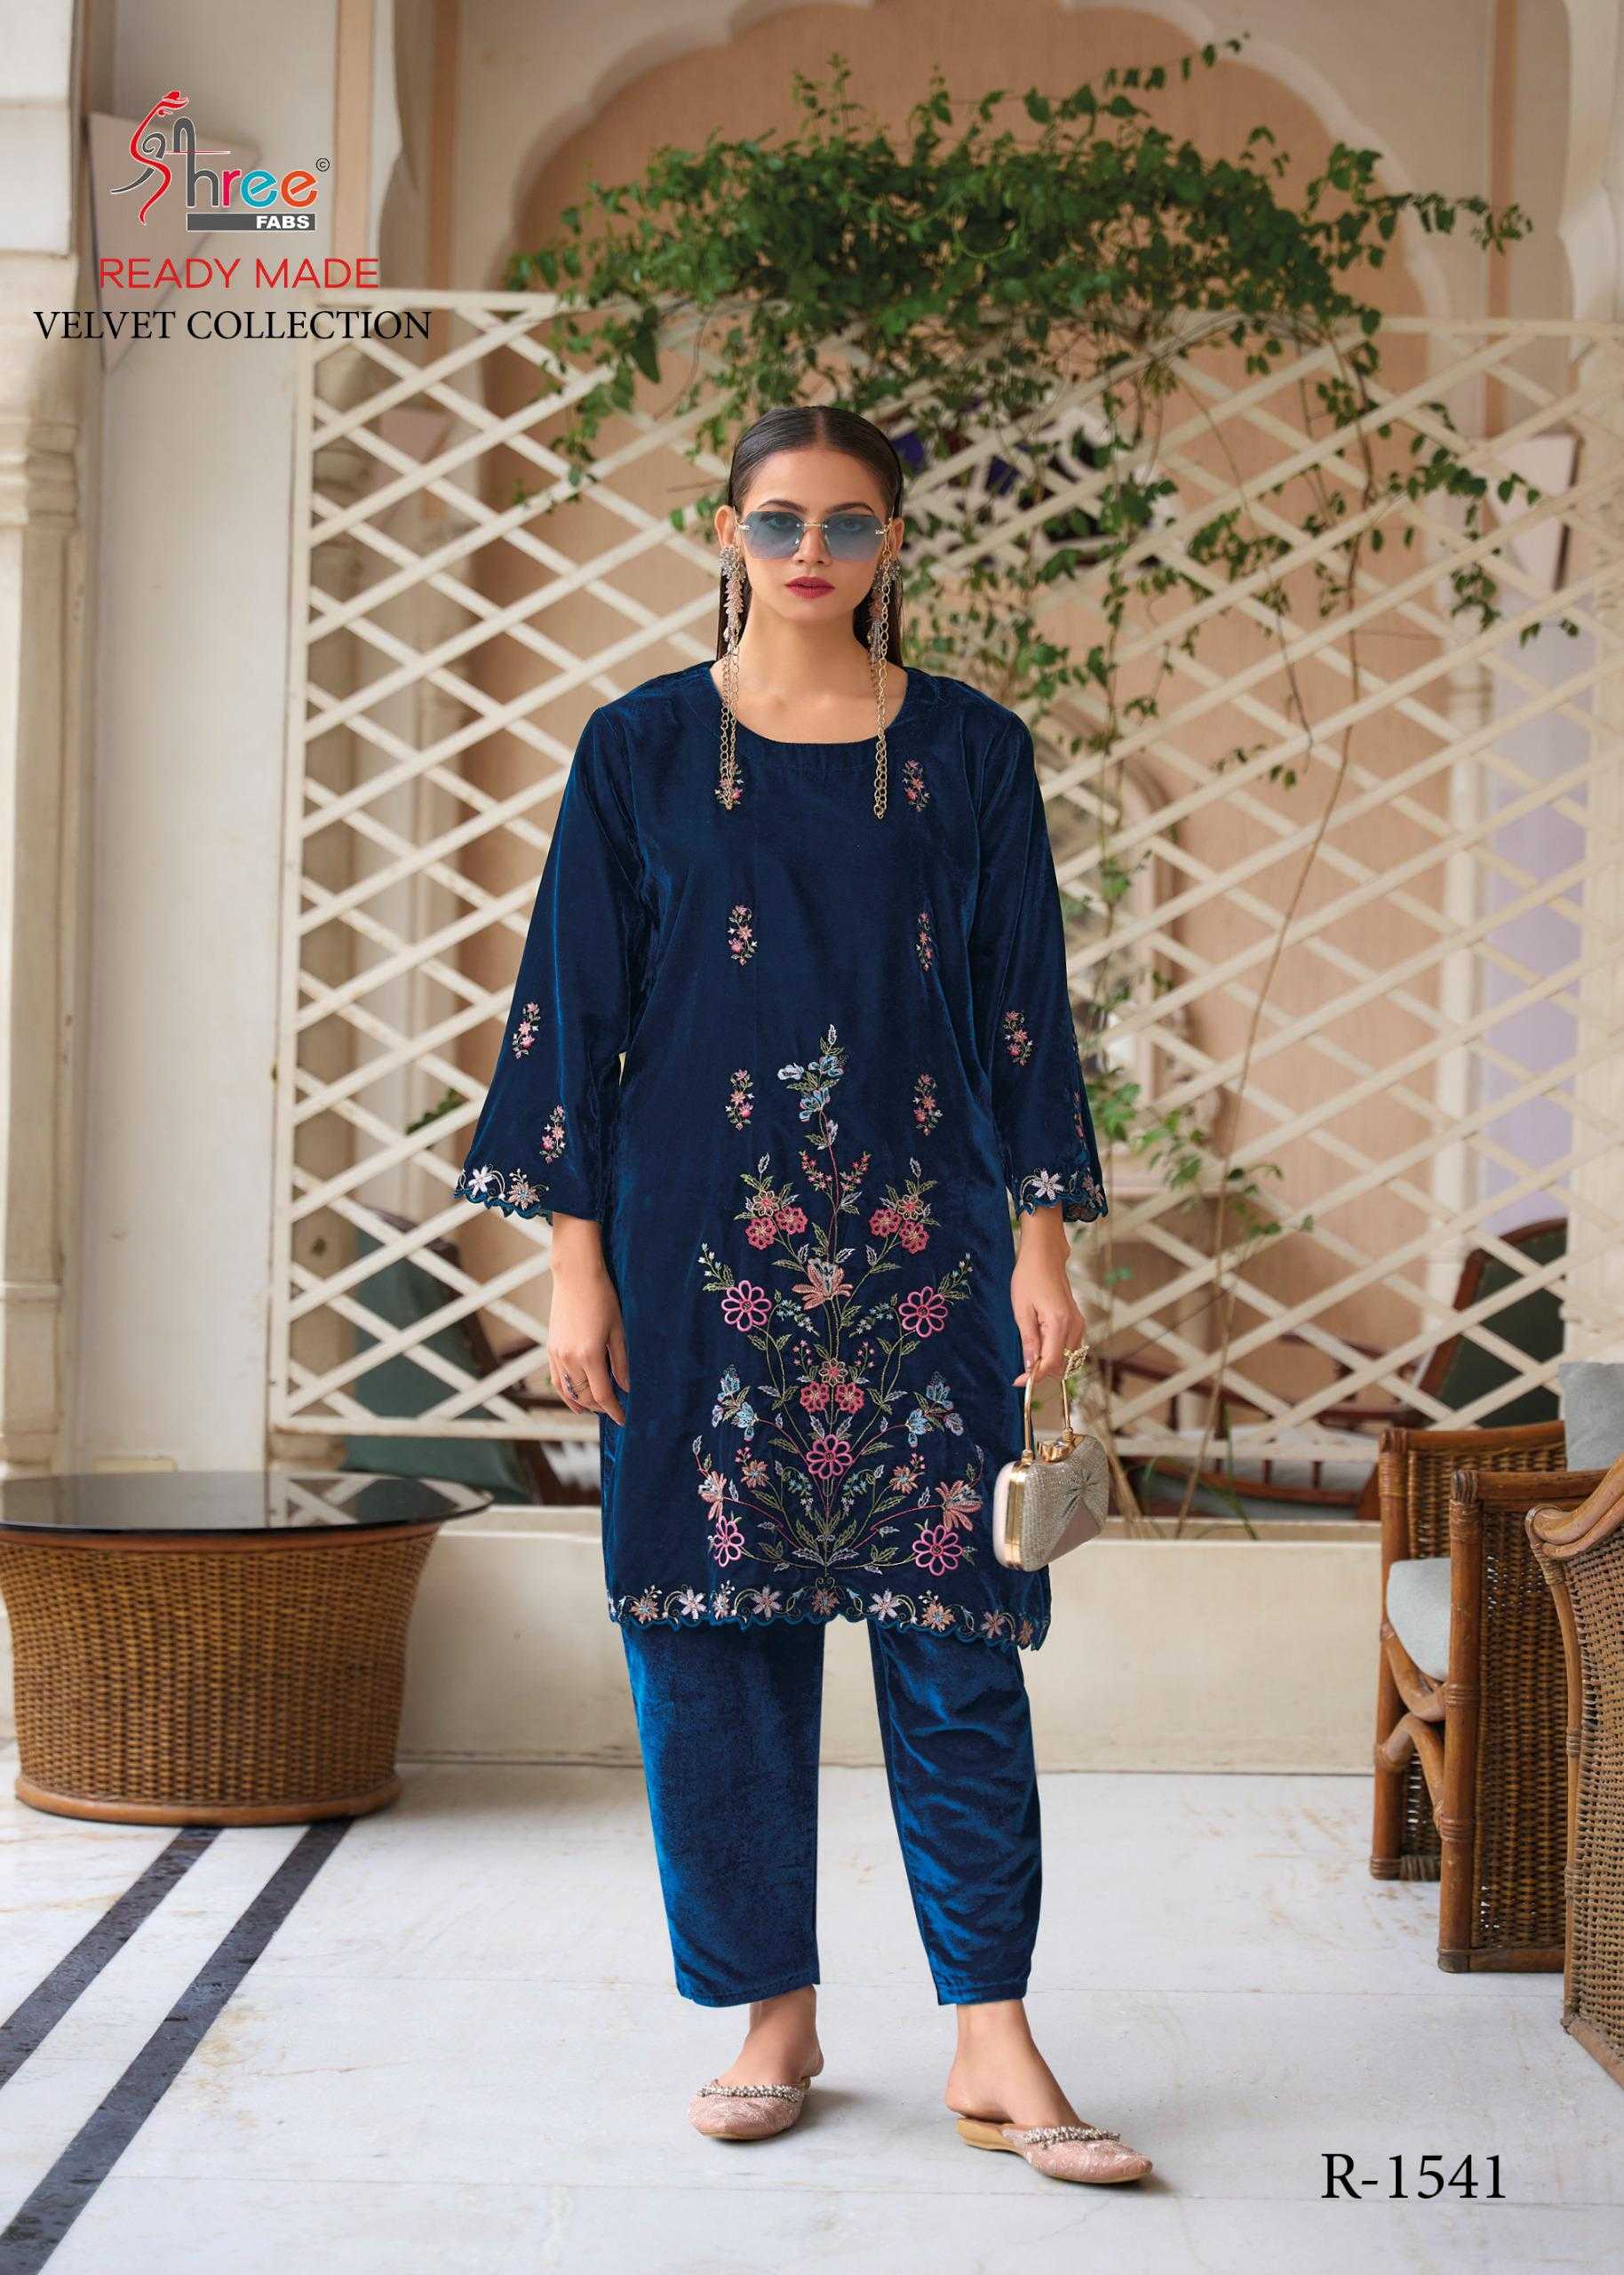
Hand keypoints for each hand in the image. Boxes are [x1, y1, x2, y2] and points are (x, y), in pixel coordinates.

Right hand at [547, 1212, 629, 1423]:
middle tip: (614, 1411)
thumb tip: (626, 1388)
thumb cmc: (602, 1297)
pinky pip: (556, 1379)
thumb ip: (622, 1362)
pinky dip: (566, 1392)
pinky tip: (575, 1398)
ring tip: (596, 1410)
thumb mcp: (619, 1330)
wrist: (575, 1275)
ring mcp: (557, 1354)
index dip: (614, 1410)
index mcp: (589, 1355)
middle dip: (600, 1407)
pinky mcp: (550, 1348)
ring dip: (582, 1403)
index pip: (602, 1395)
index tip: (624, 1419)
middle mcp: (569, 1359)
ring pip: (568, 1391)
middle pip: (584, 1396)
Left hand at [1009, 1203, 1087, 1389]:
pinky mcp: (1078, 1322)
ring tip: (1030, 1347)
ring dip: (1048, 1361)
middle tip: (1020, 1366)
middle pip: (1061, 1365)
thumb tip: (1030, 1367)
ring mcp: (1079, 1324)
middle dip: (1041, 1371)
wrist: (1045, 1256)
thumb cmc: (1029, 1277)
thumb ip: (1028, 1340)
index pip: (1051, 1364)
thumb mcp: (1021, 1310)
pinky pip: (1068, 1347)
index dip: (1034, 1377)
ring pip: (1066, 1359)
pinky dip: (1054, 1351)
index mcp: (1060, 1324)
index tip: (1018, 1382)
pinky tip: (1039, 1341)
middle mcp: (1074, 1327)